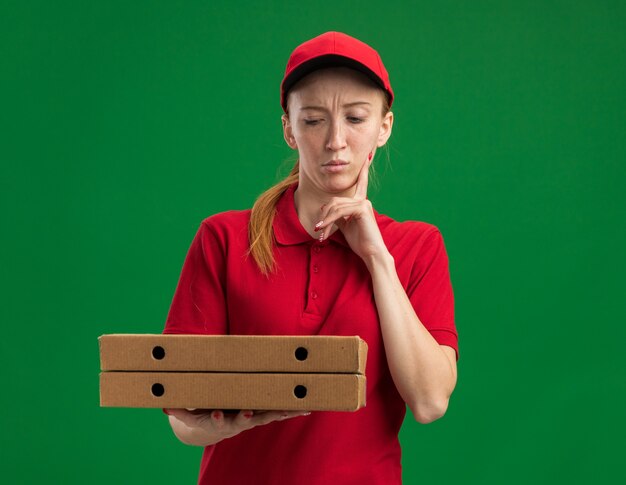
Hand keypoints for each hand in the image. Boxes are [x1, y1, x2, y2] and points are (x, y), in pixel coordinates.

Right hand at [164, 408, 310, 445]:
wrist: (218, 429)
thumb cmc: (204, 416)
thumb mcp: (191, 416)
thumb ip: (179, 410)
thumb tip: (163, 404)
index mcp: (221, 420)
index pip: (217, 420)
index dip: (217, 418)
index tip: (216, 414)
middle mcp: (239, 421)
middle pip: (245, 419)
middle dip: (248, 416)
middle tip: (249, 413)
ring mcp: (254, 417)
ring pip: (267, 415)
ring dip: (280, 412)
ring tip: (293, 409)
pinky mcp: (264, 413)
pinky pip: (280, 411)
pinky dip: (293, 410)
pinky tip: (308, 407)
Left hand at [314, 155, 387, 261]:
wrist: (371, 253)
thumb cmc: (360, 242)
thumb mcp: (346, 226)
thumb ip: (339, 215)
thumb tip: (326, 210)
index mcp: (361, 202)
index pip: (361, 183)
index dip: (364, 171)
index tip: (368, 157)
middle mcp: (363, 200)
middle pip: (334, 200)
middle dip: (323, 215)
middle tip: (318, 230)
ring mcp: (363, 203)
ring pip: (335, 206)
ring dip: (324, 221)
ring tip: (320, 234)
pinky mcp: (362, 209)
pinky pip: (339, 212)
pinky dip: (329, 220)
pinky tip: (324, 229)